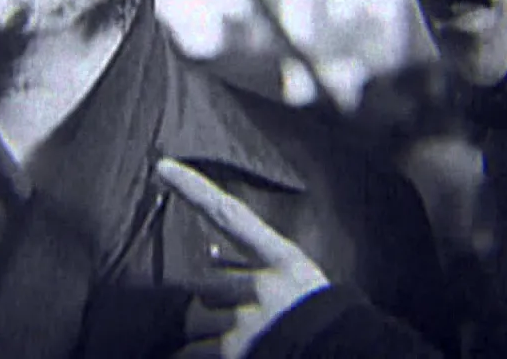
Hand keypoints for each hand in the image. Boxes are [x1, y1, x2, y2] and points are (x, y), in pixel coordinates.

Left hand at [156, 158, 330, 358]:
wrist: (343, 350)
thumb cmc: (320, 318)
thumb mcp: (297, 281)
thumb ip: (255, 266)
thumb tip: (209, 253)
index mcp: (283, 259)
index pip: (231, 214)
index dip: (196, 189)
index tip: (163, 167)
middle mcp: (262, 284)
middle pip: (204, 285)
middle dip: (210, 304)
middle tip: (237, 319)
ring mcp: (248, 319)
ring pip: (196, 318)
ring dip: (207, 331)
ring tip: (240, 340)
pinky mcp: (236, 351)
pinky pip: (196, 350)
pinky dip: (202, 353)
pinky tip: (228, 354)